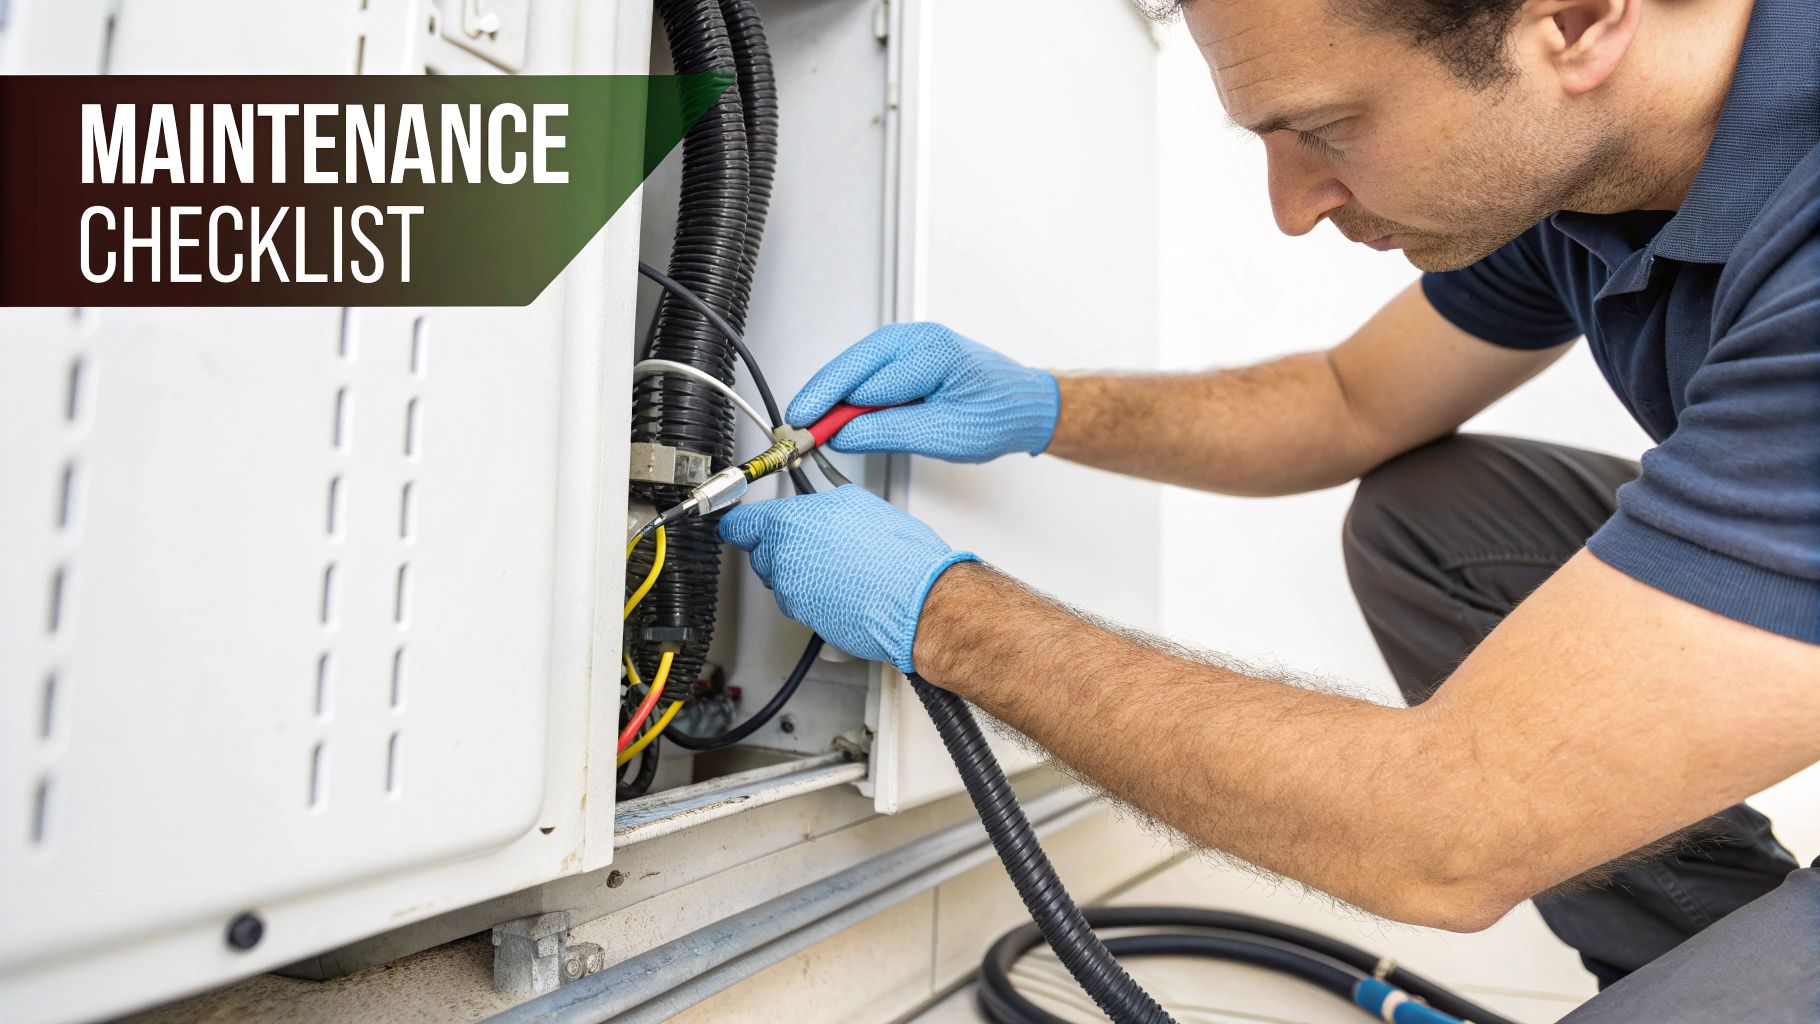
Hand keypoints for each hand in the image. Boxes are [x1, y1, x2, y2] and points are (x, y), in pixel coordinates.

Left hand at [718, 485, 977, 673]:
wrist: (918, 601)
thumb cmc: (898, 554)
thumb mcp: (857, 503)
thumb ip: (819, 506)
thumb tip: (810, 508)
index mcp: (789, 523)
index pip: (739, 524)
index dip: (741, 523)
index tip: (740, 523)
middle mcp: (782, 559)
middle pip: (761, 553)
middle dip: (781, 548)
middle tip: (816, 543)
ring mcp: (792, 592)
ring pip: (782, 579)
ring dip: (800, 573)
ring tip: (839, 567)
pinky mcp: (805, 618)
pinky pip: (801, 601)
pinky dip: (815, 595)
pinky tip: (844, 588)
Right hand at [786, 322, 1059, 462]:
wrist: (1024, 405)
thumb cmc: (997, 414)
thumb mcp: (942, 434)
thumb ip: (887, 431)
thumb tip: (843, 434)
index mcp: (931, 352)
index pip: (866, 383)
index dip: (830, 410)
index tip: (806, 433)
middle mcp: (917, 339)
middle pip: (851, 365)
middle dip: (820, 396)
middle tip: (796, 427)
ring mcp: (910, 343)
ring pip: (854, 366)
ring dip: (832, 394)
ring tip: (812, 424)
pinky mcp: (905, 355)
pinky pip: (867, 370)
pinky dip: (849, 391)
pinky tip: (838, 413)